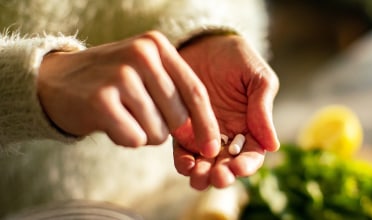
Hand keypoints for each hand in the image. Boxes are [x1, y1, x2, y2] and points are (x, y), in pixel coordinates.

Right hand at [38, 31, 220, 155]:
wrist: (55, 81)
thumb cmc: (110, 82)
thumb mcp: (144, 72)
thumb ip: (175, 93)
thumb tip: (204, 135)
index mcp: (156, 45)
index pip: (195, 91)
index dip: (207, 124)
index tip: (213, 147)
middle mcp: (141, 55)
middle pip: (178, 117)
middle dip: (164, 128)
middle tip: (138, 114)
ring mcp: (121, 76)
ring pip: (157, 132)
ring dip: (143, 133)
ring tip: (122, 114)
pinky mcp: (101, 100)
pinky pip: (134, 139)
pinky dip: (124, 138)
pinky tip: (109, 121)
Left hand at [173, 35, 279, 189]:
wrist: (204, 42)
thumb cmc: (236, 58)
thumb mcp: (257, 78)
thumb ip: (263, 109)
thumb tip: (273, 146)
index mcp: (251, 127)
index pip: (251, 155)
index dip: (247, 165)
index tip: (239, 167)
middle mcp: (228, 136)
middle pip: (227, 166)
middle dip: (223, 176)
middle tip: (217, 177)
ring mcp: (203, 134)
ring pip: (204, 164)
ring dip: (202, 175)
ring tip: (198, 177)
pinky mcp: (182, 129)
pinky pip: (182, 151)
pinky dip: (183, 162)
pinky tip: (185, 164)